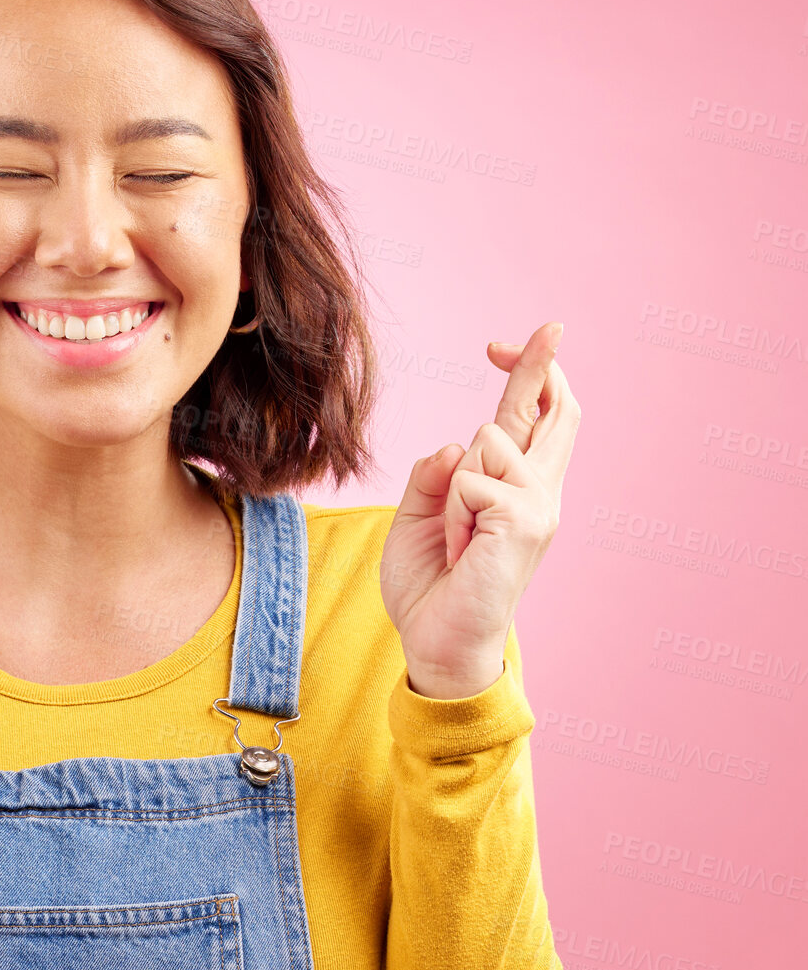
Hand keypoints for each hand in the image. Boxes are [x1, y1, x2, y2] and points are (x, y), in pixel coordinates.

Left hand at [379, 321, 580, 698]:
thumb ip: (433, 474)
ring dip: (453, 489)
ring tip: (455, 540)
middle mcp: (538, 492)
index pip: (532, 419)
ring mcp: (539, 507)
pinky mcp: (528, 523)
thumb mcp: (417, 515)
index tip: (513, 341)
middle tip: (550, 327)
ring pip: (486, 443)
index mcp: (514, 488)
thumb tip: (456, 446)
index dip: (529, 374)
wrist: (435, 641)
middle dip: (542, 365)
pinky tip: (460, 550)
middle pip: (553, 411)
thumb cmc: (430, 583)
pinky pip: (471, 481)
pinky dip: (452, 514)